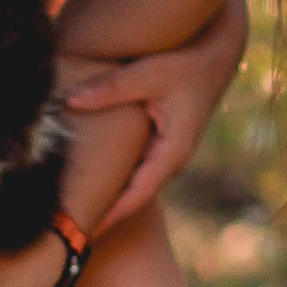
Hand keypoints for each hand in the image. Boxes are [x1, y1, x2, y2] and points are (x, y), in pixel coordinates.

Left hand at [61, 0, 247, 228]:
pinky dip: (116, 178)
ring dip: (109, 197)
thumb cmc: (186, 62)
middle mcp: (171, 158)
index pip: (136, 195)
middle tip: (70, 232)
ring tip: (75, 213)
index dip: (110, 215)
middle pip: (133, 197)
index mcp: (172, 152)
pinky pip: (136, 168)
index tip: (84, 233)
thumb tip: (69, 101)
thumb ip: (110, 87)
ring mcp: (168, 151)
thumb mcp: (148, 73)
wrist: (217, 53)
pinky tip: (91, 181)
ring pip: (134, 184)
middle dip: (105, 213)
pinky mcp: (162, 141)